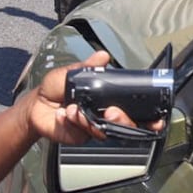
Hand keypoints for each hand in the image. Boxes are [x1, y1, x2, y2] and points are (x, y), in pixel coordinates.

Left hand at [29, 51, 150, 143]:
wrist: (35, 105)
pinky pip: (86, 133)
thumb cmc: (55, 88)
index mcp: (109, 98)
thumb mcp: (71, 73)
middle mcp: (106, 114)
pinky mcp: (82, 136)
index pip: (135, 109)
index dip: (149, 116)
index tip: (156, 118)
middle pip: (128, 125)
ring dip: (92, 120)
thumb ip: (88, 66)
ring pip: (107, 131)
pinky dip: (76, 122)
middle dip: (124, 120)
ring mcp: (95, 127)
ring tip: (75, 110)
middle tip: (111, 112)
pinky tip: (65, 114)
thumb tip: (103, 56)